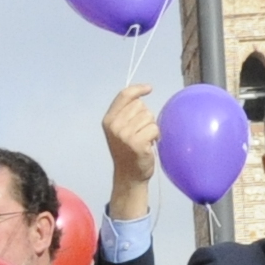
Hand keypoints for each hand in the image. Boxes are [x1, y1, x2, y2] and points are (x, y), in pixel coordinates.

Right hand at [103, 82, 158, 220]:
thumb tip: (141, 97)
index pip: (124, 96)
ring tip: (144, 139)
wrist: (129, 175)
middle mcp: (114, 126)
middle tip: (140, 131)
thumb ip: (126, 113)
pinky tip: (149, 145)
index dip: (138, 89)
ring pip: (149, 116)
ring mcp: (124, 135)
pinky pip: (154, 128)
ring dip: (151, 127)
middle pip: (140, 105)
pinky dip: (155, 135)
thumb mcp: (119, 129)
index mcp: (108, 120)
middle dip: (145, 116)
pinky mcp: (137, 143)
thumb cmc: (127, 151)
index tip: (149, 89)